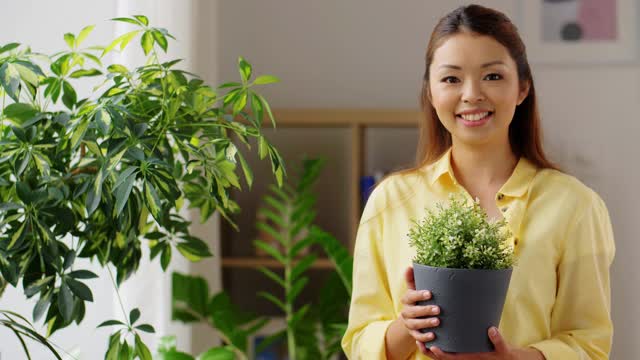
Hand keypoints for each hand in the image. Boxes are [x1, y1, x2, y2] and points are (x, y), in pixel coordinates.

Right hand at [399, 266, 439, 343]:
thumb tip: (409, 266)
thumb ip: (412, 279)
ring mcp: (409, 323)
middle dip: (425, 310)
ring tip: (437, 322)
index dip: (419, 295)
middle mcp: (406, 311)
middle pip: (412, 312)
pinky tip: (433, 335)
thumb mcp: (414, 290)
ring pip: (414, 324)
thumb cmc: (418, 300)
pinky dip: (424, 337)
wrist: (412, 318)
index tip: (430, 293)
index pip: (410, 296)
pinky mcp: (413, 334)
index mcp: (407, 299)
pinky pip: (417, 337)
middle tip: (438, 309)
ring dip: (425, 323)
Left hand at [417, 327, 544, 359]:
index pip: (451, 358)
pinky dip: (437, 342)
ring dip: (429, 346)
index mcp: (468, 358)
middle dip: (428, 351)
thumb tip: (491, 329)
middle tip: (417, 341)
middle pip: (441, 357)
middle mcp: (461, 357)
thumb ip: (497, 340)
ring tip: (419, 335)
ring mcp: (460, 353)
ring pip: (441, 352)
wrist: (505, 358)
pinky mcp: (460, 348)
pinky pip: (446, 347)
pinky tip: (431, 332)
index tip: (432, 347)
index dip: (441, 354)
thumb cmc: (502, 354)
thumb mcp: (502, 348)